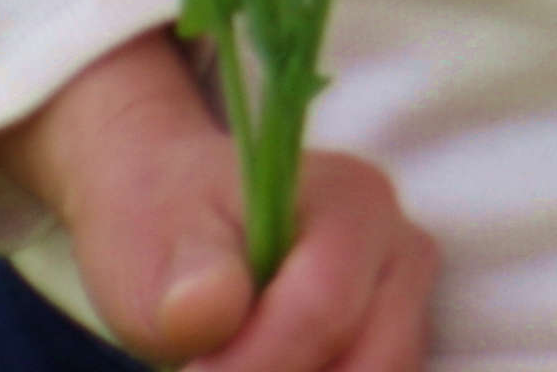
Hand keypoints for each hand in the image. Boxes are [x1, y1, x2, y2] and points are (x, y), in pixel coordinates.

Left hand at [0, 29, 441, 371]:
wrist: (174, 218)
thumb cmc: (165, 225)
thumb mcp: (152, 245)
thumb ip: (188, 284)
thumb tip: (203, 312)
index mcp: (351, 202)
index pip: (323, 308)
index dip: (256, 363)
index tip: (191, 371)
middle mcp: (399, 246)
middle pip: (377, 356)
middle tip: (210, 370)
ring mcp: (405, 296)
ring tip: (236, 362)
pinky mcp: (394, 335)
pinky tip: (267, 365)